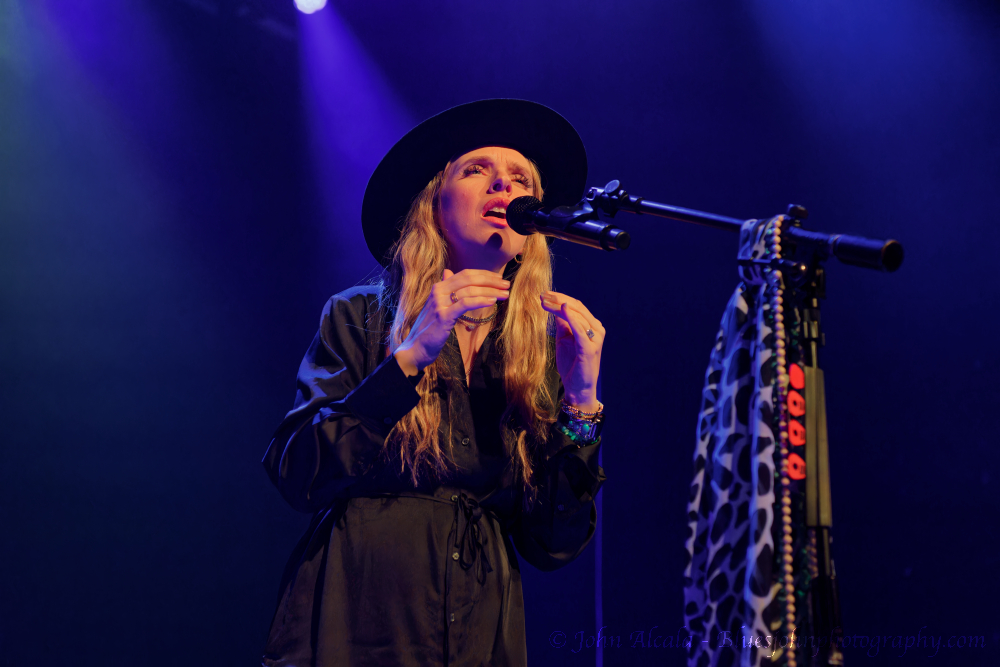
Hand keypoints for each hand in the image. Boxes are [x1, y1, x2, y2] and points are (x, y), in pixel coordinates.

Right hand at [394, 269, 509, 375]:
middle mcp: (438, 291)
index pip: (465, 274)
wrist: (416, 347)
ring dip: (490, 291)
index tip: (499, 279)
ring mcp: (440, 303)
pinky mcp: (443, 316)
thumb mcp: (437, 306)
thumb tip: (448, 272)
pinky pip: (465, 303)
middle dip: (490, 280)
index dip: (484, 274)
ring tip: (504, 294)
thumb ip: (445, 289)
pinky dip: (480, 300)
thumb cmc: (430, 328)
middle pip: (469, 279)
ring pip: (469, 290)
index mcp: (439, 287)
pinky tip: (492, 301)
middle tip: (506, 285)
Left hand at [540, 291, 603, 411]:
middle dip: (558, 299)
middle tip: (542, 295)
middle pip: (576, 307)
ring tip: (544, 302)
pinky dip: (571, 318)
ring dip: (559, 306)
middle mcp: (597, 329)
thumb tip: (556, 307)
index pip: (576, 306)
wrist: (577, 387)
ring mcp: (595, 339)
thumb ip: (563, 324)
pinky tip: (562, 308)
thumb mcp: (564, 339)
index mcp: (591, 326)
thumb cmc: (572, 364)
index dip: (559, 298)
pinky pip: (580, 330)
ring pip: (577, 316)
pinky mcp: (589, 349)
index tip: (543, 294)